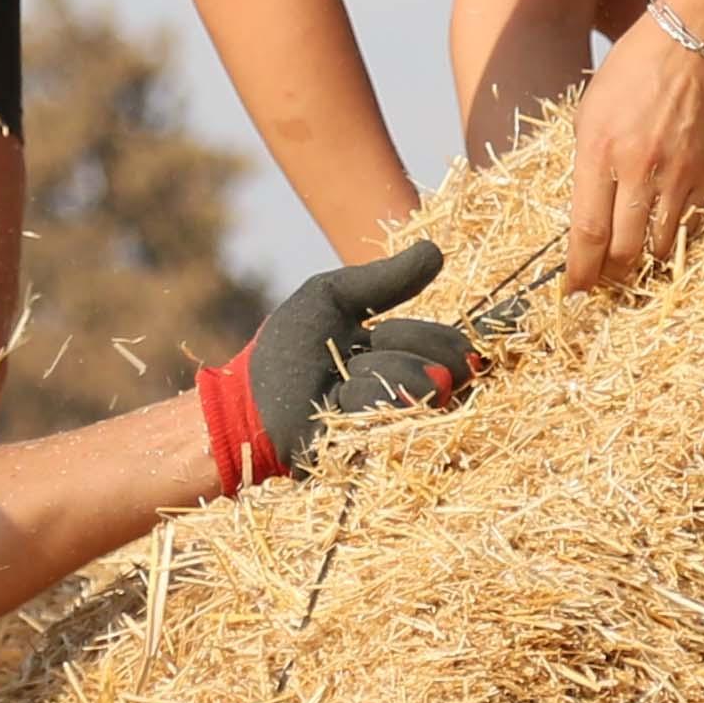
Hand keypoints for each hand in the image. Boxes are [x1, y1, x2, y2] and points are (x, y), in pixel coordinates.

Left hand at [198, 246, 470, 491]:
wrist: (250, 401)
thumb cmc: (289, 349)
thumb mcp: (332, 298)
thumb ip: (384, 279)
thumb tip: (437, 250)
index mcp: (410, 359)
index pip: (453, 347)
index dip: (433, 339)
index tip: (384, 331)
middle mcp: (414, 396)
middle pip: (443, 369)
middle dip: (397, 353)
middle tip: (356, 357)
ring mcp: (400, 428)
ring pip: (417, 389)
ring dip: (373, 376)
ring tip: (340, 384)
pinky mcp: (381, 453)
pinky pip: (391, 415)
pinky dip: (360, 400)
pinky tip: (337, 403)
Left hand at [560, 18, 703, 293]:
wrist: (694, 43)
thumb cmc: (632, 71)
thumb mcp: (590, 113)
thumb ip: (588, 164)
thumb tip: (589, 212)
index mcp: (599, 153)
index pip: (587, 231)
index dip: (581, 269)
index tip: (576, 288)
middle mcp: (638, 170)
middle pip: (624, 248)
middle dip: (612, 275)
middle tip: (605, 282)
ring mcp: (677, 174)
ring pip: (659, 242)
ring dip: (643, 257)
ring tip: (632, 262)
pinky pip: (687, 218)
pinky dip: (672, 230)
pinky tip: (661, 228)